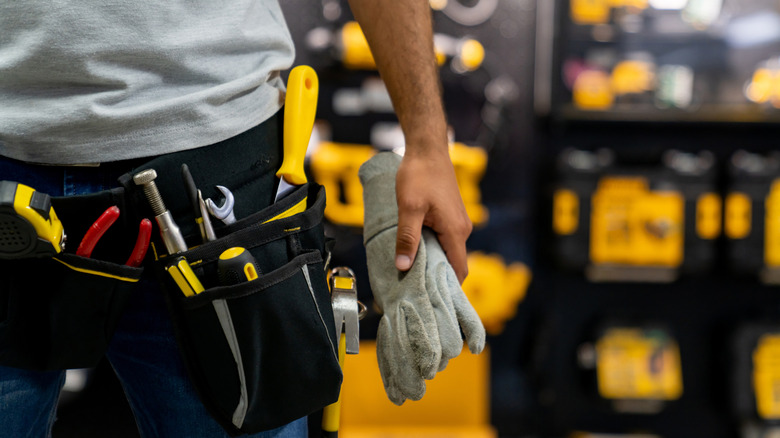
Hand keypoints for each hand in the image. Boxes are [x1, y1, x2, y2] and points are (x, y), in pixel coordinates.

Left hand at [360, 152, 484, 404]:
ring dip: (433, 264)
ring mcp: (457, 221)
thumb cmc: (419, 174)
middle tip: (416, 293)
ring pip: (448, 251)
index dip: (449, 290)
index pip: (458, 270)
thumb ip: (407, 238)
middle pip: (454, 263)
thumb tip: (404, 267)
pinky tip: (415, 252)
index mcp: (455, 231)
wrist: (427, 147)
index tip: (434, 304)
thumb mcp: (408, 208)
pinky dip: (433, 250)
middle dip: (438, 280)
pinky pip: (444, 240)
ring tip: (411, 276)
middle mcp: (461, 228)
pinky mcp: (450, 214)